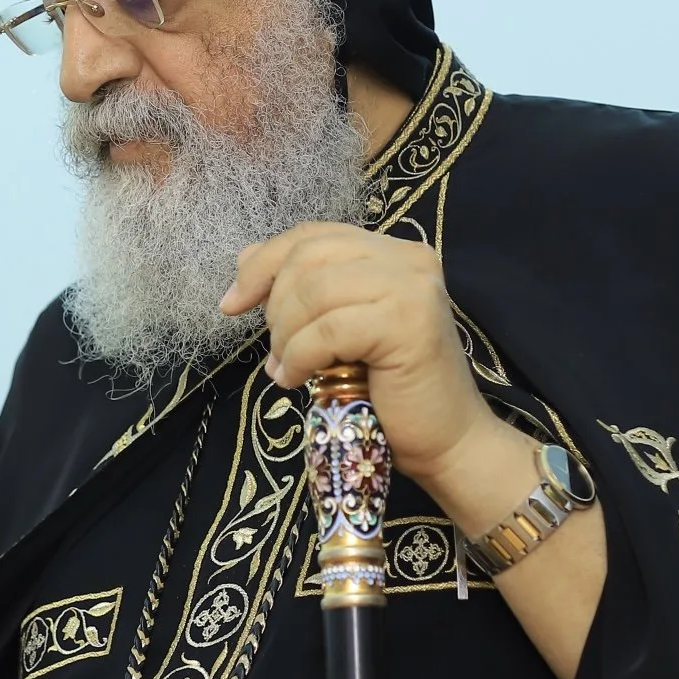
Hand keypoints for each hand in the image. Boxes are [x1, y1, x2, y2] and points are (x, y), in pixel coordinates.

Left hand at [221, 222, 497, 503]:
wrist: (447, 442)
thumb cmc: (391, 391)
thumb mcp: (340, 330)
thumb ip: (306, 289)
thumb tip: (246, 258)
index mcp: (394, 252)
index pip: (314, 236)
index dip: (264, 262)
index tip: (231, 302)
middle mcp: (408, 258)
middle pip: (309, 256)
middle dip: (273, 302)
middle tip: (275, 348)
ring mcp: (411, 287)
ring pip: (313, 292)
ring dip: (284, 336)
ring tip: (286, 368)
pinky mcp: (406, 322)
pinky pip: (326, 330)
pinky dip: (297, 358)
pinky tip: (297, 381)